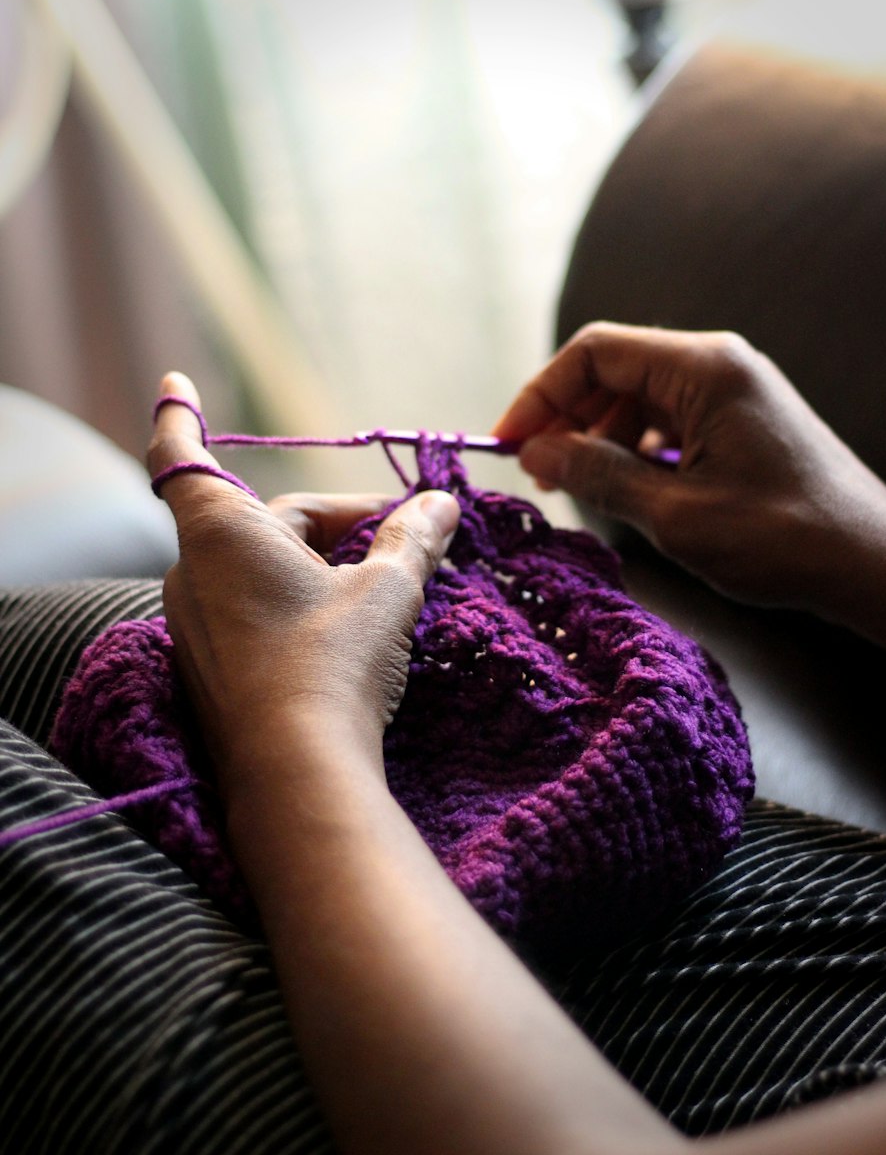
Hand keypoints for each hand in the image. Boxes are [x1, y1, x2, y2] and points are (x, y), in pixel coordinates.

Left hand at [147, 372, 459, 778]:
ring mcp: (196, 628)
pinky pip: (253, 614)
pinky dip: (298, 606)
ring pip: (262, 571)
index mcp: (223, 533)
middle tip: (404, 538)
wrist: (298, 772)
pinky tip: (352, 634)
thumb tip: (441, 503)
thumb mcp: (387, 591)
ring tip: (387, 589)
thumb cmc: (335, 663)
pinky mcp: (211, 672)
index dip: (181, 416)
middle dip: (334, 523)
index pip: (185, 456)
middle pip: (265, 521)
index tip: (175, 381)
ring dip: (320, 566)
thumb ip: (412, 540)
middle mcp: (194, 574)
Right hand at [494, 323, 885, 615]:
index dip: (541, 394)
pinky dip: (637, 447)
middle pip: (615, 368)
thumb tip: (535, 452)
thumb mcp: (676, 514)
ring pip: (640, 395)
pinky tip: (629, 490)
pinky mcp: (744, 419)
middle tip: (538, 475)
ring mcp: (736, 389)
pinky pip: (671, 417)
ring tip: (578, 490)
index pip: (595, 351)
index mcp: (704, 368)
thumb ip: (598, 475)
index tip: (509, 443)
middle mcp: (720, 363)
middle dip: (567, 417)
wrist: (873, 565)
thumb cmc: (783, 539)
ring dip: (600, 436)